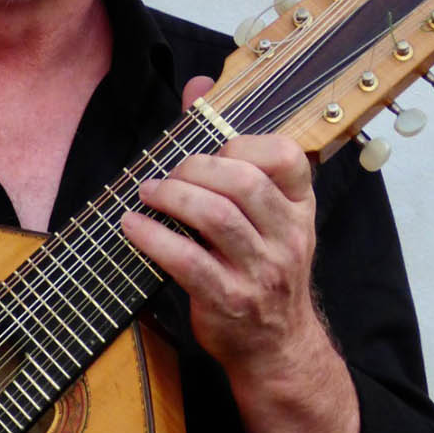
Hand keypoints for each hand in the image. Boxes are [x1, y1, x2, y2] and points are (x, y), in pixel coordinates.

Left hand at [121, 79, 322, 377]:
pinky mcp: (229, 300)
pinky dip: (153, 238)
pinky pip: (188, 261)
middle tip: (167, 177)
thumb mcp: (262, 213)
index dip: (242, 142)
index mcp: (300, 208)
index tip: (212, 150)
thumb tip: (198, 86)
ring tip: (147, 194)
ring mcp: (261, 271)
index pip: (287, 157)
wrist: (277, 345)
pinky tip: (133, 227)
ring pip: (216, 217)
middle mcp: (288, 237)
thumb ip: (230, 148)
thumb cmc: (261, 267)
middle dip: (195, 169)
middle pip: (242, 182)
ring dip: (172, 198)